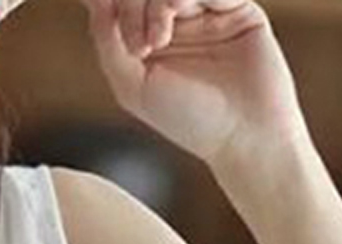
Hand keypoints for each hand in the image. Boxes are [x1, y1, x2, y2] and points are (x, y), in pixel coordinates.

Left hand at [77, 0, 307, 169]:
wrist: (243, 132)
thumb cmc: (187, 119)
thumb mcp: (132, 86)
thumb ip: (107, 41)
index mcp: (146, 41)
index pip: (119, 2)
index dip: (107, 1)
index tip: (99, 5)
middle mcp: (175, 24)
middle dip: (131, 7)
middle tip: (138, 46)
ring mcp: (205, 13)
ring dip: (155, 3)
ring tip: (156, 40)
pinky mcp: (237, 6)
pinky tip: (177, 13)